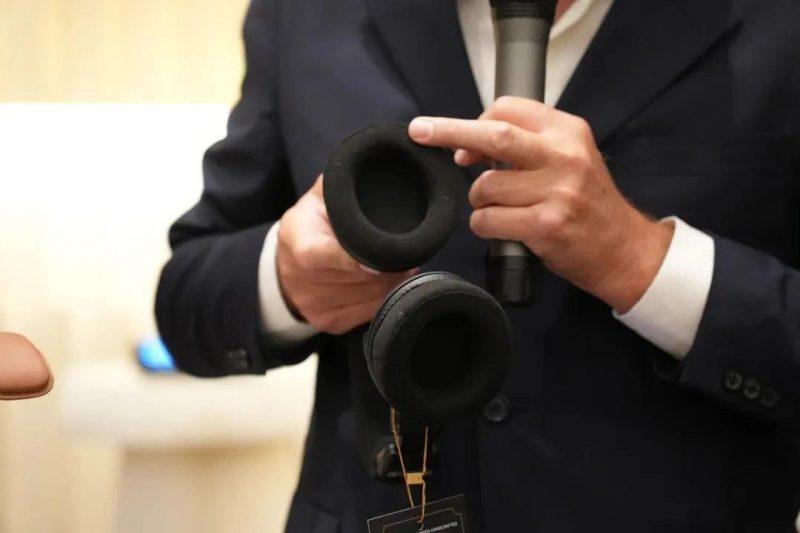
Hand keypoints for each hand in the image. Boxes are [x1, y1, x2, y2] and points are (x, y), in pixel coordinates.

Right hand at [277, 175, 416, 333]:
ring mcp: (316, 307)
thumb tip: (365, 168)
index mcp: (299, 245)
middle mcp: (304, 281)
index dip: (355, 258)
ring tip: (403, 265)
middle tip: (409, 252)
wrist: (283, 267)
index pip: (326, 255)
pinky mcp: (329, 323)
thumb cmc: (307, 226)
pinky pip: (368, 313)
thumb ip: (338, 187)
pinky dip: (383, 297)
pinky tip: (390, 282)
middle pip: (360, 279)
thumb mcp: (314, 201)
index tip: (383, 257)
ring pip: (370, 297)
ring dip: (392, 282)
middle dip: (388, 266)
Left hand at [408, 97, 673, 312]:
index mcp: (568, 131)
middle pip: (495, 133)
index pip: (509, 108)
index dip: (476, 122)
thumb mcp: (569, 158)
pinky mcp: (547, 225)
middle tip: (420, 130)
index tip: (460, 143)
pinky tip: (500, 229)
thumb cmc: (588, 204)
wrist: (624, 249)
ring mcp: (557, 191)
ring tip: (500, 209)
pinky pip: (488, 220)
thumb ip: (526, 145)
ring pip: (484, 186)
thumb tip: (467, 146)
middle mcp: (565, 155)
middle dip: (449, 131)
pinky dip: (483, 225)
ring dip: (478, 200)